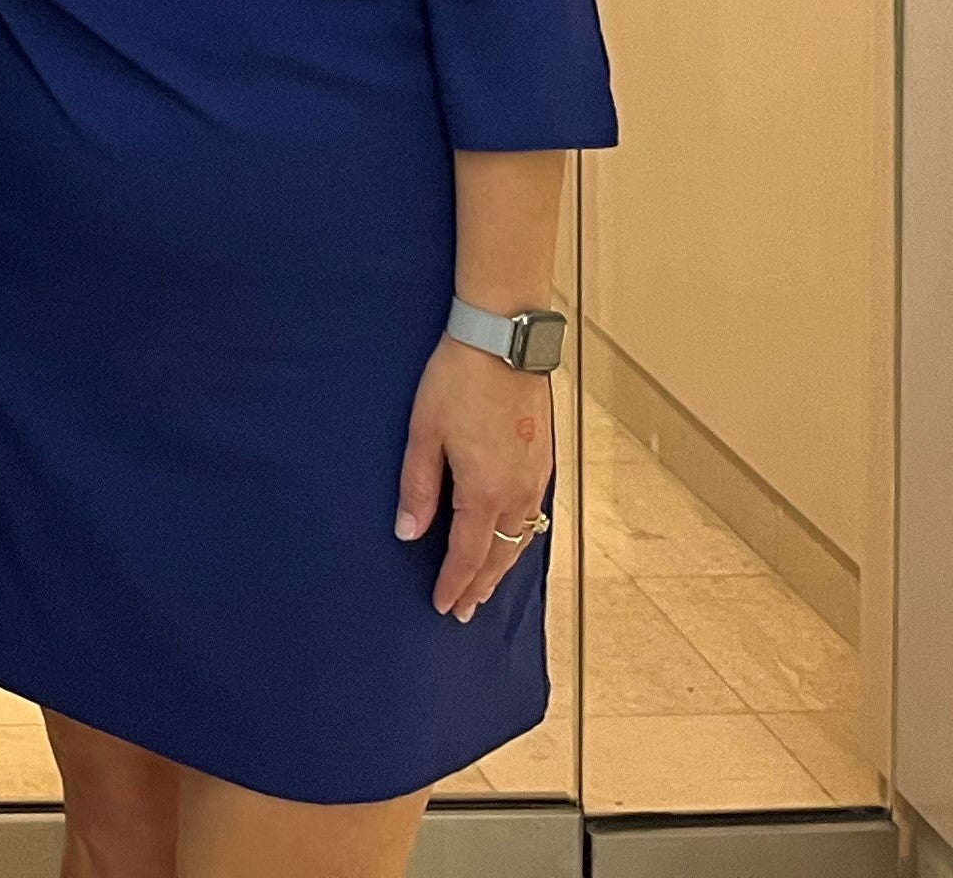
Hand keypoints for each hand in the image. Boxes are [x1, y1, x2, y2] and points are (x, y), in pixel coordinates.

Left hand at [398, 333, 557, 622]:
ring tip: (485, 587)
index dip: (454, 584)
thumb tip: (409, 533)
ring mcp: (535, 479)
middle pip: (498, 556)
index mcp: (484, 492)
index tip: (443, 606)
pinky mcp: (543, 462)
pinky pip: (532, 516)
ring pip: (520, 540)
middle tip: (465, 611)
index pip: (466, 554)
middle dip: (479, 586)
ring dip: (501, 567)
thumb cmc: (457, 381)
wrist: (504, 341)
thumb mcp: (424, 433)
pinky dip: (519, 540)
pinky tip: (510, 541)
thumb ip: (419, 488)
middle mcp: (516, 494)